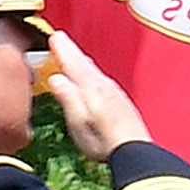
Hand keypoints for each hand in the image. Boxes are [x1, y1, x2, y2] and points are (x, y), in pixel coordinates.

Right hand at [47, 31, 150, 160]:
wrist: (135, 152)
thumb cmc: (104, 141)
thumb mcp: (78, 122)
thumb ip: (68, 98)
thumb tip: (56, 79)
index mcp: (91, 88)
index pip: (73, 63)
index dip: (62, 50)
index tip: (54, 37)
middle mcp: (104, 86)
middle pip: (84, 63)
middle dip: (71, 51)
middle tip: (61, 39)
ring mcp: (115, 94)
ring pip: (94, 71)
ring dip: (83, 62)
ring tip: (74, 56)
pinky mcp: (122, 103)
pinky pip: (104, 81)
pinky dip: (95, 75)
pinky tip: (94, 81)